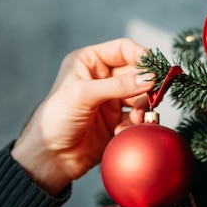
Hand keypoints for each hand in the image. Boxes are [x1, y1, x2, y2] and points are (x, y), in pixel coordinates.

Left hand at [11, 38, 154, 194]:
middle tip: (150, 100)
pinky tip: (122, 132)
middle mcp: (102, 78)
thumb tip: (149, 78)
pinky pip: (136, 118)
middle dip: (145, 87)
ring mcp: (111, 100)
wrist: (51, 157)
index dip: (142, 57)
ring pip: (140, 97)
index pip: (124, 50)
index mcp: (89, 62)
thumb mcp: (83, 95)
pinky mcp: (117, 121)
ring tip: (134, 120)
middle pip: (137, 74)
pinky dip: (135, 124)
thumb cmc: (55, 119)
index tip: (155, 70)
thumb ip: (118, 85)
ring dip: (140, 108)